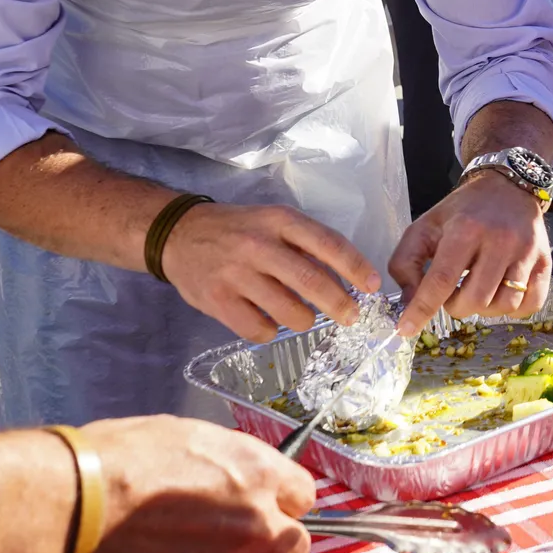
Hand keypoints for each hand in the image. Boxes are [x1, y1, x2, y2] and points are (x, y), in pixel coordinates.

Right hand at [81, 416, 316, 552]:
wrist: (85, 500)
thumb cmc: (126, 457)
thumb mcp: (192, 438)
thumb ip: (232, 462)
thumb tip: (238, 474)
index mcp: (259, 472)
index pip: (304, 495)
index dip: (284, 499)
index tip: (270, 501)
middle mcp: (256, 520)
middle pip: (295, 545)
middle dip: (276, 542)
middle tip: (248, 536)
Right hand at [161, 203, 380, 343]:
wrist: (179, 234)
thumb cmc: (236, 229)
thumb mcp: (272, 221)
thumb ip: (304, 243)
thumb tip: (347, 275)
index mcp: (279, 221)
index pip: (328, 244)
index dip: (355, 267)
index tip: (373, 285)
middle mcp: (259, 245)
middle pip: (311, 282)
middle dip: (340, 305)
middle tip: (352, 316)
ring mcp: (236, 275)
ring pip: (289, 312)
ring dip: (305, 320)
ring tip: (304, 317)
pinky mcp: (218, 301)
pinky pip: (259, 330)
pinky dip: (270, 331)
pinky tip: (268, 321)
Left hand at [388, 171, 550, 337]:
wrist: (508, 187)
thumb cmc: (464, 210)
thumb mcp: (426, 225)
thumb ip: (406, 262)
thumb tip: (409, 301)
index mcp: (466, 229)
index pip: (441, 279)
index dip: (422, 309)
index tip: (406, 329)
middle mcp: (500, 240)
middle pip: (475, 299)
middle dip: (456, 306)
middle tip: (453, 291)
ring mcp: (526, 252)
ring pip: (504, 305)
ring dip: (484, 308)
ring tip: (476, 290)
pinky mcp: (545, 261)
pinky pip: (531, 304)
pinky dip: (513, 309)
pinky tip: (501, 293)